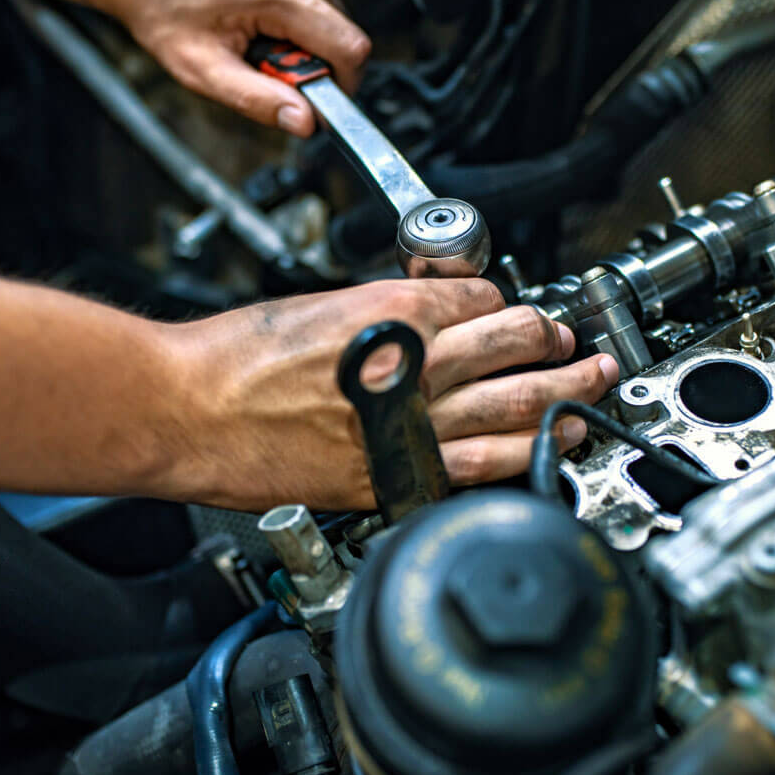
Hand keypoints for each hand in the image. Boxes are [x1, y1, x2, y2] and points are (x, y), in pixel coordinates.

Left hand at [96, 0, 369, 135]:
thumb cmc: (156, 5)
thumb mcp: (201, 68)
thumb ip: (258, 100)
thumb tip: (305, 122)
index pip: (350, 47)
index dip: (342, 84)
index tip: (314, 97)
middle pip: (341, 30)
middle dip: (312, 60)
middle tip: (264, 64)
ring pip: (327, 11)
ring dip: (301, 36)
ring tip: (253, 35)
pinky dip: (290, 12)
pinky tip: (252, 14)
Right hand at [163, 279, 617, 510]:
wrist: (187, 410)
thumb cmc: (234, 357)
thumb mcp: (320, 305)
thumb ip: (384, 311)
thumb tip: (427, 317)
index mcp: (397, 309)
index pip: (485, 298)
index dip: (506, 302)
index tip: (515, 313)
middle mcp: (416, 364)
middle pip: (520, 345)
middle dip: (558, 343)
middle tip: (577, 345)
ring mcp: (411, 425)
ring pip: (519, 408)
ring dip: (565, 398)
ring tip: (588, 392)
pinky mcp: (392, 476)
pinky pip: (478, 468)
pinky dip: (523, 457)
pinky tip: (548, 450)